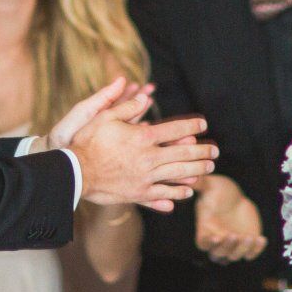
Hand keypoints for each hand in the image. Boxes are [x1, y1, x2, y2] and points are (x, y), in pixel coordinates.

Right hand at [59, 81, 217, 211]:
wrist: (75, 173)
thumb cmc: (87, 142)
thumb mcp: (105, 117)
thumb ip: (128, 107)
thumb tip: (145, 97)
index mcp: (143, 137)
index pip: (175, 129)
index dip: (192, 125)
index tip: (203, 124)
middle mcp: (149, 158)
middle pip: (183, 154)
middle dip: (202, 151)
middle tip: (216, 150)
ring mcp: (145, 178)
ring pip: (178, 174)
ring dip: (196, 170)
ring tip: (209, 168)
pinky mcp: (138, 193)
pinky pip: (163, 194)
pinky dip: (177, 192)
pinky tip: (187, 191)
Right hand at [194, 174, 265, 263]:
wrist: (234, 197)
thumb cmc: (218, 191)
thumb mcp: (209, 185)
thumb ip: (199, 183)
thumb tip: (188, 177)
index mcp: (204, 229)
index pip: (203, 243)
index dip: (208, 243)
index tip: (216, 237)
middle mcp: (217, 241)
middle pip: (218, 254)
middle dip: (227, 247)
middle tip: (234, 235)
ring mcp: (232, 245)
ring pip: (234, 256)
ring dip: (241, 249)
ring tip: (249, 236)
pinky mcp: (246, 244)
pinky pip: (251, 254)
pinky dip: (256, 250)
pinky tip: (261, 239)